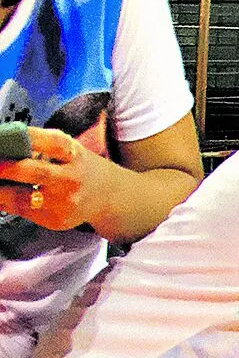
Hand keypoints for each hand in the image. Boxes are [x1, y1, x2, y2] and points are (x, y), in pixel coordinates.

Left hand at [0, 127, 128, 234]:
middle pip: (36, 172)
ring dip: (0, 191)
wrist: (109, 197)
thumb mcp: (69, 150)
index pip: (52, 142)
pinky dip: (5, 202)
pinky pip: (23, 211)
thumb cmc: (79, 167)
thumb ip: (40, 145)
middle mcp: (72, 179)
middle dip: (7, 168)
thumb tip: (4, 145)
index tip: (4, 137)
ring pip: (23, 198)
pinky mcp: (56, 220)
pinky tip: (1, 196)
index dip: (26, 138)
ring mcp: (65, 203)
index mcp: (75, 154)